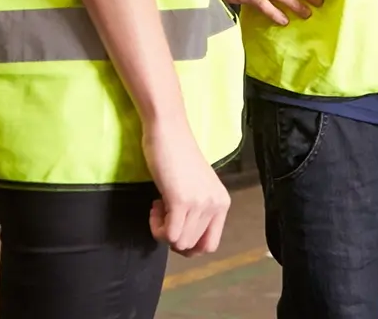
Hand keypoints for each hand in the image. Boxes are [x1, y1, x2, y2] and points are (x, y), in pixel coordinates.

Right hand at [144, 122, 229, 254]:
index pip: (210, 244)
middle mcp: (216, 205)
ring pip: (179, 243)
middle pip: (193, 247)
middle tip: (165, 212)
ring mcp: (200, 203)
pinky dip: (156, 228)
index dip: (189, 243)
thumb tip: (183, 240)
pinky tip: (155, 206)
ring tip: (159, 206)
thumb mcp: (196, 187)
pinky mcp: (181, 200)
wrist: (167, 129)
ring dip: (163, 230)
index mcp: (222, 203)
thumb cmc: (177, 154)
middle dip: (174, 236)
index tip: (176, 224)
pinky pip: (169, 234)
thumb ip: (198, 211)